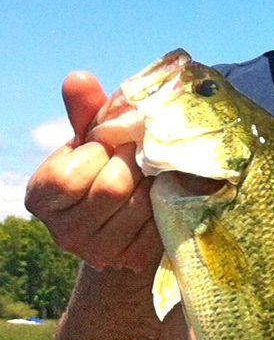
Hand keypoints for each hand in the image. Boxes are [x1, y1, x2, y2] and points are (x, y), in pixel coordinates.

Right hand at [24, 73, 162, 273]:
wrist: (126, 223)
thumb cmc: (103, 170)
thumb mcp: (90, 141)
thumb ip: (83, 112)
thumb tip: (79, 78)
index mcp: (41, 199)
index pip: (68, 177)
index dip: (97, 153)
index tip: (108, 145)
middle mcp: (65, 233)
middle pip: (110, 189)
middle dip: (131, 163)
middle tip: (140, 153)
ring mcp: (100, 253)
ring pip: (139, 206)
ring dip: (153, 181)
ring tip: (152, 170)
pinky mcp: (134, 261)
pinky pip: (158, 223)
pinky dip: (166, 202)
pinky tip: (163, 192)